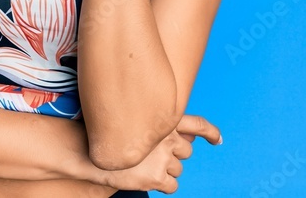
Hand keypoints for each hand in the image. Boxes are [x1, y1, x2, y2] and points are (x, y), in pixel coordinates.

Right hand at [99, 114, 221, 193]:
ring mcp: (163, 158)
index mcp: (164, 120)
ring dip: (166, 170)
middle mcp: (167, 137)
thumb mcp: (136, 122)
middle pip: (186, 151)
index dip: (210, 132)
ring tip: (145, 166)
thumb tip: (189, 136)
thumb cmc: (111, 136)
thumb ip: (163, 127)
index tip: (217, 139)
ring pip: (178, 170)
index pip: (198, 124)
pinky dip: (163, 185)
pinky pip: (172, 186)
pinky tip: (147, 178)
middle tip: (153, 155)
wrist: (89, 152)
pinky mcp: (157, 177)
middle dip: (174, 155)